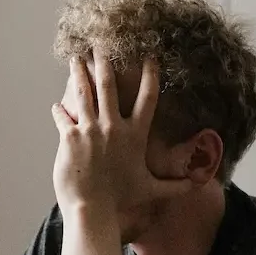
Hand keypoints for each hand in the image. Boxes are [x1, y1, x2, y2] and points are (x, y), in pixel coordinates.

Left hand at [51, 54, 193, 218]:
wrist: (94, 210)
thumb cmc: (121, 201)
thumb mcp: (151, 190)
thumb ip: (175, 186)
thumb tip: (199, 186)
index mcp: (135, 135)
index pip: (148, 98)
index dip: (150, 75)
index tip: (149, 56)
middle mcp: (113, 127)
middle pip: (109, 85)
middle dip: (105, 62)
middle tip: (101, 44)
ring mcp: (90, 130)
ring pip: (83, 92)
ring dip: (78, 73)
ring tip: (75, 58)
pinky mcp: (69, 137)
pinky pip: (62, 116)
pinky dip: (59, 110)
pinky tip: (56, 105)